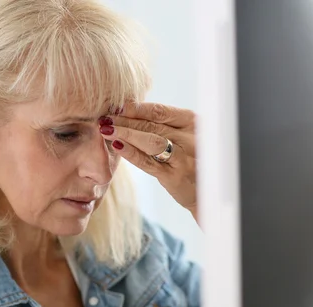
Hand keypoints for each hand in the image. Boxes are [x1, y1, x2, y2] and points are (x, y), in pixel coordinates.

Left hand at [100, 102, 196, 217]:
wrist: (208, 194)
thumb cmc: (193, 161)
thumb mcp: (186, 137)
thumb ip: (166, 125)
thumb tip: (132, 111)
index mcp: (192, 122)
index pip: (159, 111)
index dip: (135, 108)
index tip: (116, 106)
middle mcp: (189, 137)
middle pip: (151, 124)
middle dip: (125, 120)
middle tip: (104, 117)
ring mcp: (183, 157)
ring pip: (149, 140)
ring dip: (125, 132)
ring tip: (106, 129)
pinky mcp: (173, 176)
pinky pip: (148, 162)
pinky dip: (131, 152)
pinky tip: (117, 145)